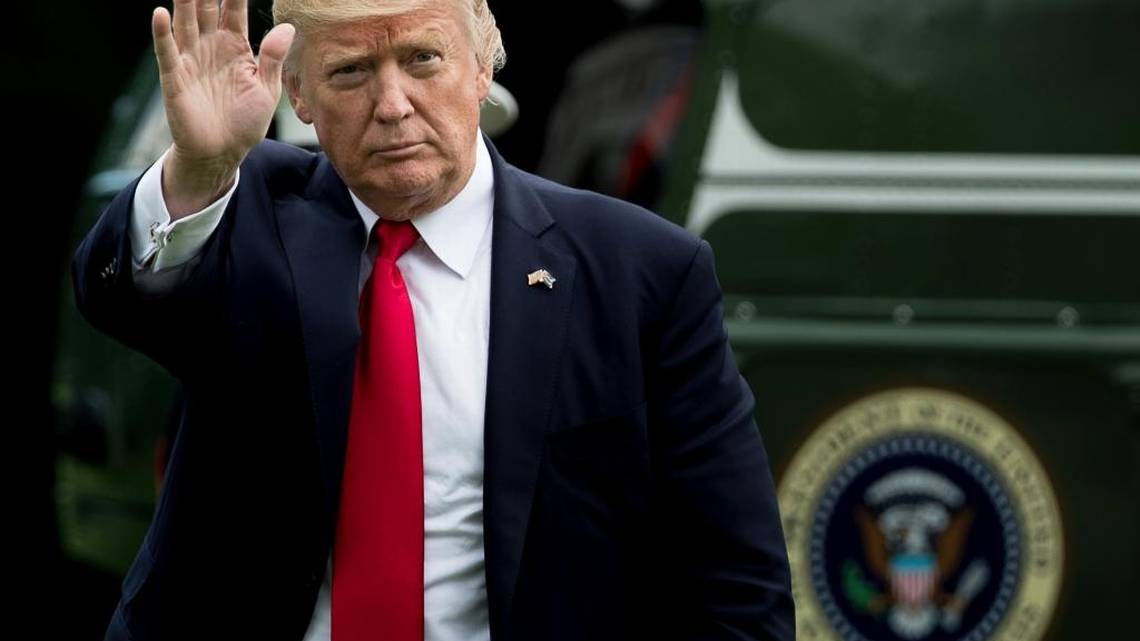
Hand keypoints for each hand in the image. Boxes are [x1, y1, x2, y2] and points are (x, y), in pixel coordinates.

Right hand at [151, 0, 294, 216]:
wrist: (222, 153)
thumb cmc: (245, 122)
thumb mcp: (266, 90)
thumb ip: (273, 58)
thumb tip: (288, 28)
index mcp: (235, 47)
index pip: (233, 10)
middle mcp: (210, 47)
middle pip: (205, 8)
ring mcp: (190, 60)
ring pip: (185, 22)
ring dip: (184, 2)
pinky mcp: (175, 78)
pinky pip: (167, 52)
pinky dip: (162, 34)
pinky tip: (161, 13)